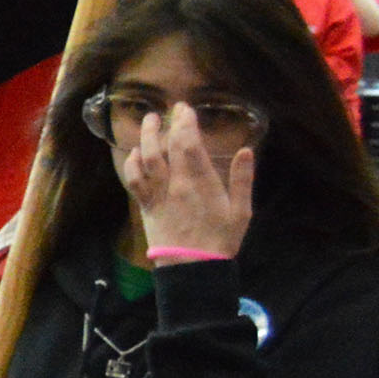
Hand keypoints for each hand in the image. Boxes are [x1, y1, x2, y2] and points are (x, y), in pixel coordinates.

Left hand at [115, 102, 254, 259]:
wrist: (192, 268)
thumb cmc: (221, 240)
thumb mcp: (241, 211)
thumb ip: (243, 180)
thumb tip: (246, 151)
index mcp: (201, 184)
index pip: (189, 145)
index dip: (185, 124)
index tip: (186, 109)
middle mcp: (175, 186)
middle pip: (165, 148)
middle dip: (166, 125)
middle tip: (169, 110)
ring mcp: (157, 196)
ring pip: (146, 160)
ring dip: (145, 138)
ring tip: (149, 122)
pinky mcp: (146, 207)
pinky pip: (134, 181)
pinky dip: (132, 164)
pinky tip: (135, 153)